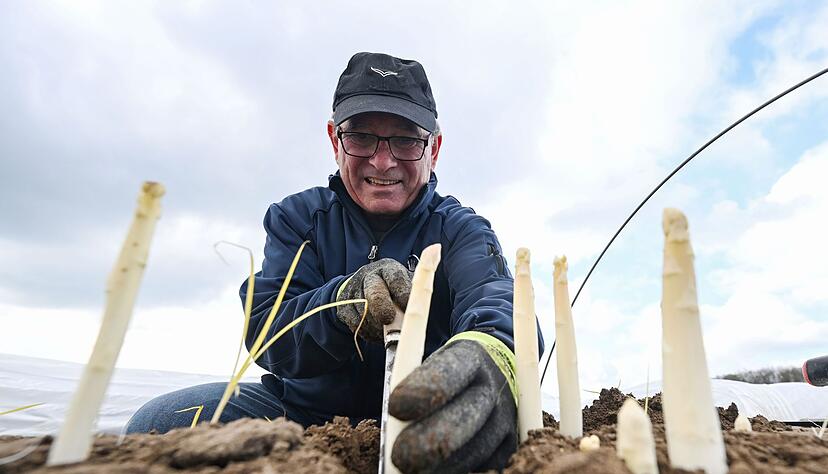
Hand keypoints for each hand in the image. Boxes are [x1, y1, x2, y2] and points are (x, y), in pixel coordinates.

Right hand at [335, 258, 411, 342]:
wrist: (363, 287)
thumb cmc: (393, 289)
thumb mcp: (405, 284)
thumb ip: (411, 295)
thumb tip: (418, 314)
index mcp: (389, 269)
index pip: (396, 278)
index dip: (402, 293)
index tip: (408, 306)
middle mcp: (369, 276)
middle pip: (375, 293)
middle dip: (383, 309)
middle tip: (388, 320)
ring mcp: (354, 290)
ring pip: (364, 312)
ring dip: (377, 326)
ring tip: (387, 332)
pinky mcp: (343, 305)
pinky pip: (355, 323)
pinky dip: (367, 332)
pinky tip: (376, 332)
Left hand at [389, 333, 518, 472]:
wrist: (494, 369)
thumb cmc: (450, 372)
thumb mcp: (433, 365)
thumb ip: (415, 390)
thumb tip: (396, 426)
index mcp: (471, 358)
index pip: (448, 373)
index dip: (422, 391)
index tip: (396, 407)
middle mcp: (493, 386)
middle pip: (465, 416)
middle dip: (430, 440)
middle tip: (400, 456)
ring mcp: (507, 416)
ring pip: (476, 449)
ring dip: (442, 465)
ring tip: (412, 470)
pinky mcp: (512, 442)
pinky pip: (488, 465)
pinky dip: (461, 471)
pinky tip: (438, 472)